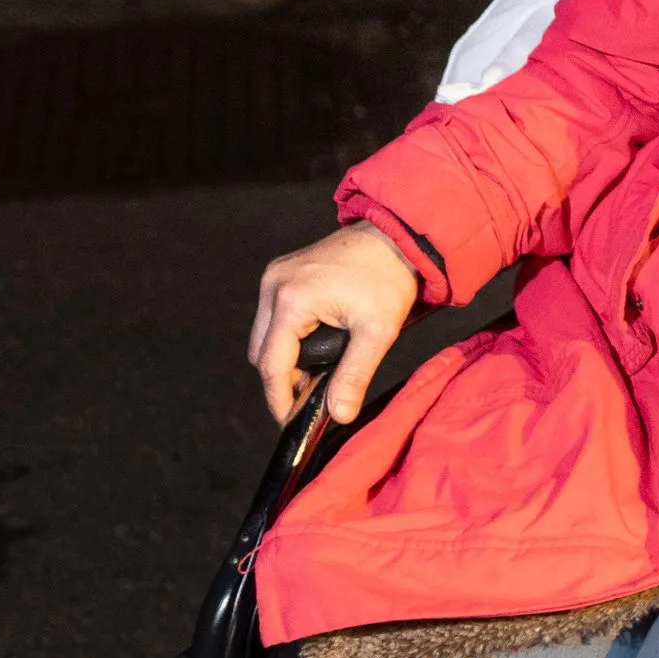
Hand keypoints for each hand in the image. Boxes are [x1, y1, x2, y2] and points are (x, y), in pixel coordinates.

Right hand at [250, 220, 417, 423]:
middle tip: (311, 396)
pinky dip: (289, 336)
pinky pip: (275, 316)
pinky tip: (315, 344)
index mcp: (291, 299)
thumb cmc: (389, 276)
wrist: (397, 235)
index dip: (280, 399)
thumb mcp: (377, 331)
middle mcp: (274, 285)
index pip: (271, 365)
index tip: (293, 422)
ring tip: (317, 371)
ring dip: (285, 357)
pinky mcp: (284, 272)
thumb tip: (340, 414)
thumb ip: (355, 375)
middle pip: (262, 352)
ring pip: (265, 335)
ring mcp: (276, 276)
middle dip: (283, 379)